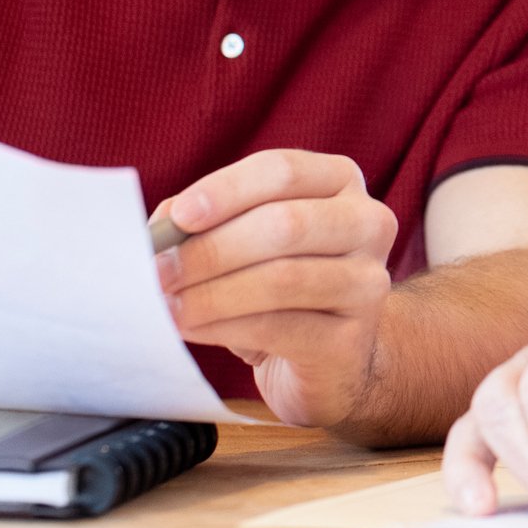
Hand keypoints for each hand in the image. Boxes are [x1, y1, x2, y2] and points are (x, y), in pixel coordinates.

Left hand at [153, 149, 396, 427]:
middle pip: (285, 224)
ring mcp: (368, 283)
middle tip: (159, 272)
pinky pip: (279, 328)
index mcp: (340, 181)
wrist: (328, 356)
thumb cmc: (279, 283)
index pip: (283, 171)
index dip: (226, 190)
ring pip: (282, 279)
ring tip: (168, 306)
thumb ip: (207, 222)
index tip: (178, 217)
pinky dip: (223, 327)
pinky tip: (192, 328)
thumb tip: (164, 226)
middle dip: (212, 249)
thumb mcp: (246, 238)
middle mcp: (367, 223)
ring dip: (211, 293)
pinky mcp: (351, 341)